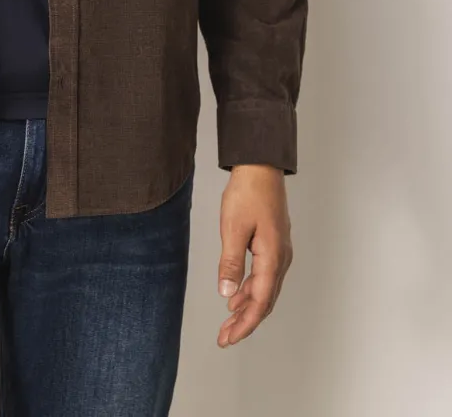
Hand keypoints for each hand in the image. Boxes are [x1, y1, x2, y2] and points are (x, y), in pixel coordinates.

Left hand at [216, 164, 292, 346]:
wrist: (260, 167)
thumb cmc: (248, 193)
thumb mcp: (233, 228)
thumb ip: (230, 262)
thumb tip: (227, 294)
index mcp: (273, 258)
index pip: (260, 302)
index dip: (245, 324)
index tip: (228, 339)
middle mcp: (281, 259)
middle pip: (265, 301)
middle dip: (245, 322)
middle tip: (224, 338)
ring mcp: (279, 252)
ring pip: (265, 290)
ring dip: (247, 307)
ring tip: (227, 322)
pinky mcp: (274, 245)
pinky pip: (264, 277)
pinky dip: (250, 290)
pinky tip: (237, 296)